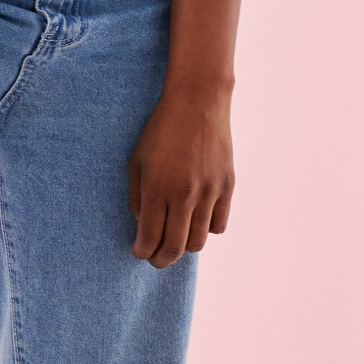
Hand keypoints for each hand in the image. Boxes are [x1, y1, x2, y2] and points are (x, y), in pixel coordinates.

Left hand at [127, 86, 233, 267]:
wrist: (198, 104)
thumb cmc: (160, 130)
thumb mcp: (136, 161)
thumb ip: (136, 196)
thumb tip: (143, 225)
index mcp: (157, 188)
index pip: (150, 237)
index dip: (142, 251)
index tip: (139, 251)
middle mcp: (184, 195)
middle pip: (175, 248)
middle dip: (160, 259)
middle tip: (154, 258)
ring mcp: (209, 193)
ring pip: (198, 241)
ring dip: (183, 246)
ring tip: (174, 239)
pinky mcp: (227, 187)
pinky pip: (218, 225)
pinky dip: (205, 229)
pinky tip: (194, 220)